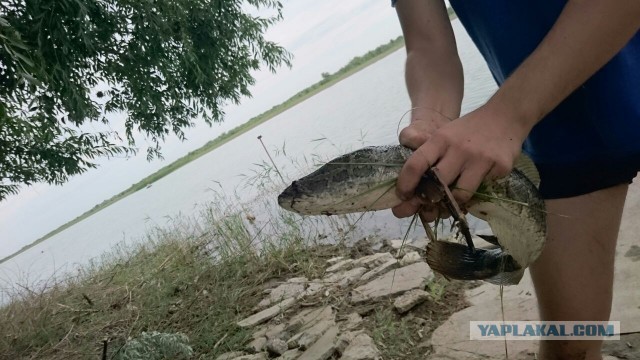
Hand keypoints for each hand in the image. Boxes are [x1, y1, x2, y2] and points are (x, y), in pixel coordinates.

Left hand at [392, 104, 527, 220]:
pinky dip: (474, 194)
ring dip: (452, 204)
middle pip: (437, 185)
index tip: (402, 196)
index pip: (416, 163)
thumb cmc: (469, 131)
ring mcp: (481, 159)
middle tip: (424, 210)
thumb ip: (430, 157)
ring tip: (449, 203)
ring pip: (460, 195)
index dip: (405, 184)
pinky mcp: (500, 168)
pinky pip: (482, 191)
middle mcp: (459, 149)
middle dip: (428, 202)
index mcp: (441, 139)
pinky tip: (474, 186)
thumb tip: (412, 191)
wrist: (506, 116)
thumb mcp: (445, 135)